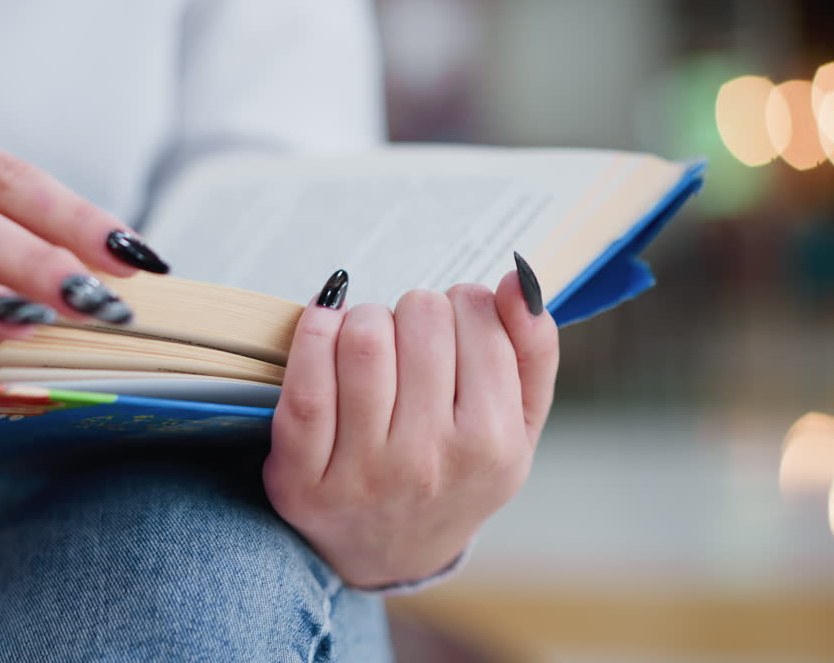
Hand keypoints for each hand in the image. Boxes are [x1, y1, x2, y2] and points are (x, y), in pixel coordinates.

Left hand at [263, 263, 558, 588]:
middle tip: (410, 339)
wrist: (391, 555)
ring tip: (370, 341)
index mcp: (493, 444)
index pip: (476, 315)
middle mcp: (428, 460)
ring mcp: (362, 471)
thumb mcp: (518, 426)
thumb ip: (532, 351)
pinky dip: (312, 333)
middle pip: (419, 316)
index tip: (453, 328)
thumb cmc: (458, 472)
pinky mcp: (301, 475)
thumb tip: (515, 279)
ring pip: (362, 337)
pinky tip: (324, 328)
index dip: (461, 305)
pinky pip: (304, 380)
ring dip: (363, 318)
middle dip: (413, 311)